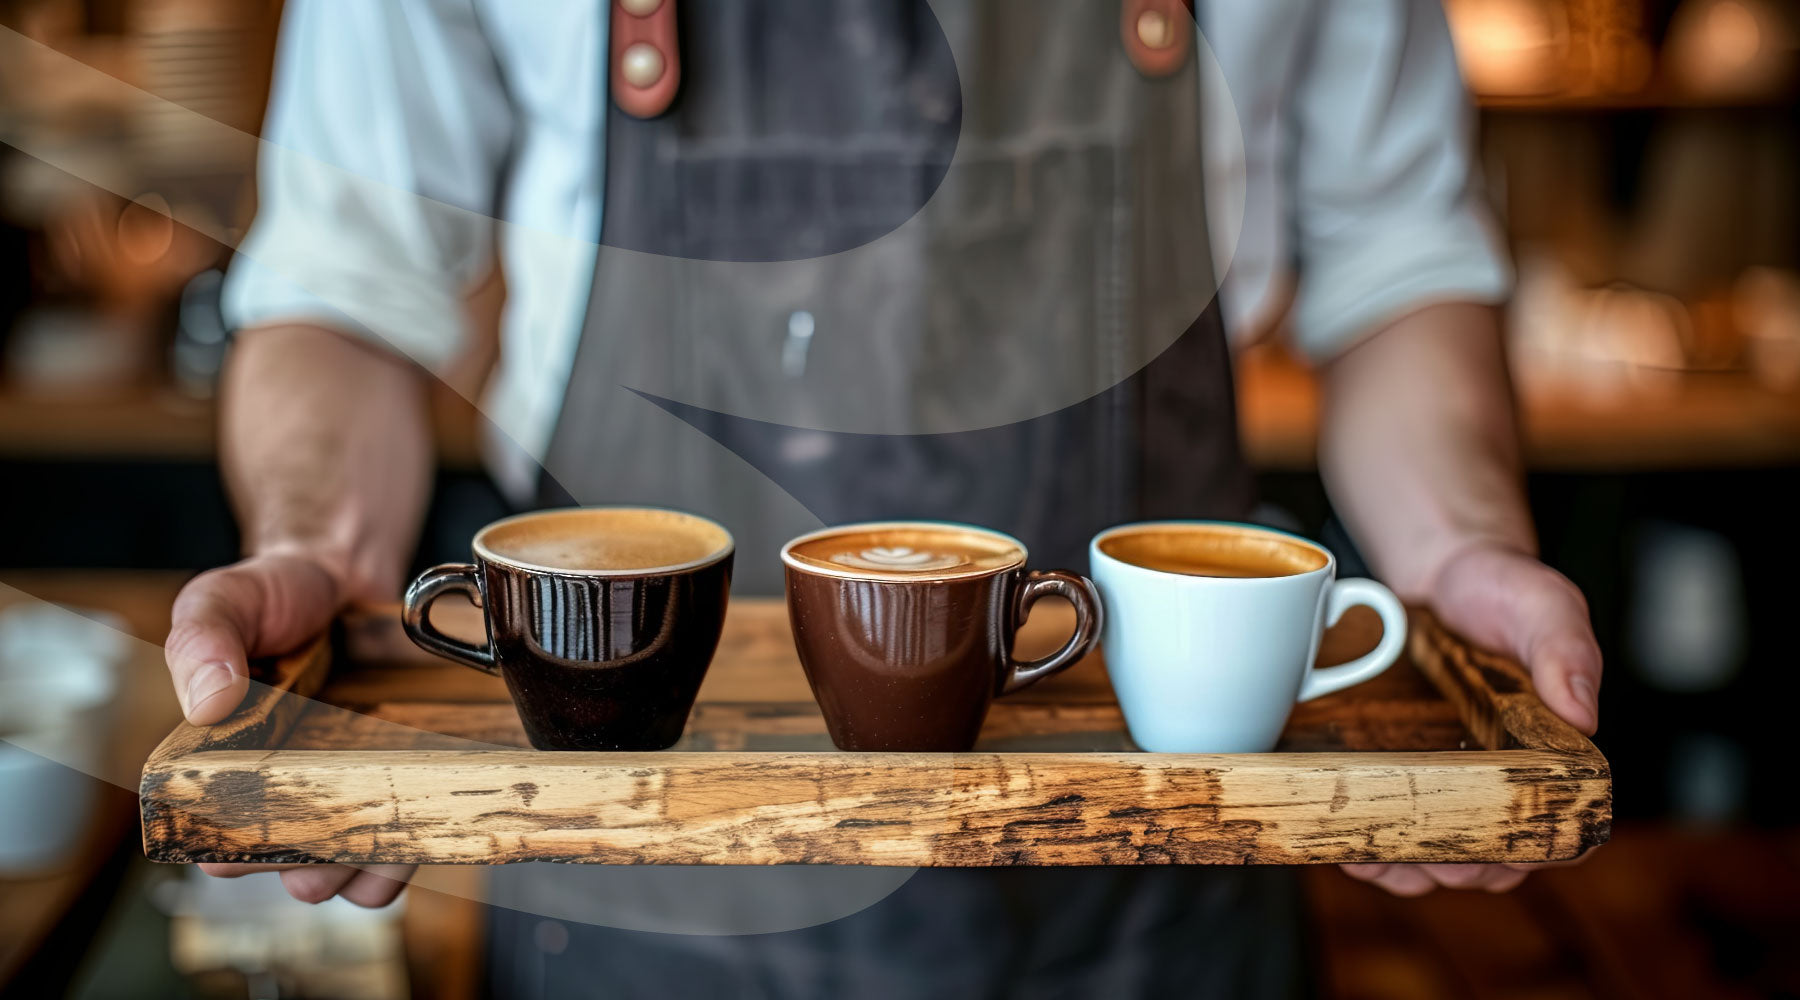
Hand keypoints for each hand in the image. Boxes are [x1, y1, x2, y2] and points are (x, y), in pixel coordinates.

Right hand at [165, 552, 415, 906]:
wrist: (348, 576)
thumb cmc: (275, 595)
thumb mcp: (223, 601)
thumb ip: (202, 643)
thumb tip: (209, 705)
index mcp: (228, 772)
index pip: (221, 845)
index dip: (233, 854)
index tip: (247, 842)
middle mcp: (288, 795)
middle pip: (295, 869)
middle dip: (309, 869)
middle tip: (319, 852)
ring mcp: (350, 793)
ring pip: (356, 870)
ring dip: (368, 870)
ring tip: (376, 848)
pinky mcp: (403, 782)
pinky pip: (412, 841)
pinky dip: (421, 845)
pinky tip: (427, 824)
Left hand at [1342, 542, 1601, 896]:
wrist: (1441, 569)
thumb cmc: (1503, 590)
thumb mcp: (1546, 607)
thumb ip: (1567, 652)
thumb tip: (1582, 714)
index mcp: (1552, 756)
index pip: (1556, 830)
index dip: (1529, 856)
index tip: (1496, 861)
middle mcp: (1500, 777)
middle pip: (1489, 855)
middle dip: (1457, 868)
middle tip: (1424, 862)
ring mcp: (1447, 777)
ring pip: (1433, 850)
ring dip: (1405, 867)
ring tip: (1373, 860)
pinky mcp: (1397, 766)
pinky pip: (1385, 818)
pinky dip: (1366, 840)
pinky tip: (1344, 842)